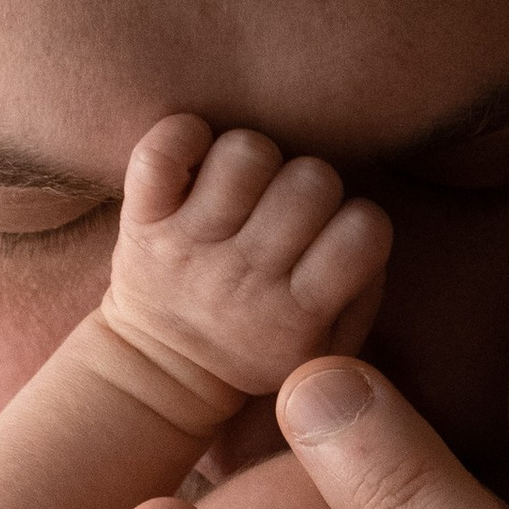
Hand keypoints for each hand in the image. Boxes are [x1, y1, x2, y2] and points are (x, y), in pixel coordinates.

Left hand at [103, 116, 390, 419]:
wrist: (163, 371)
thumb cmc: (260, 346)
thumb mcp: (328, 351)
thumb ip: (365, 291)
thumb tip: (364, 225)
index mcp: (298, 314)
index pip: (365, 230)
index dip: (360, 222)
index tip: (334, 238)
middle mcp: (244, 278)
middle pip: (311, 179)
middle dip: (309, 187)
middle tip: (287, 214)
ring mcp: (189, 247)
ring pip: (245, 152)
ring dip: (252, 160)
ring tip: (243, 192)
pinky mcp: (143, 221)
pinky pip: (161, 150)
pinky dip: (181, 137)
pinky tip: (194, 164)